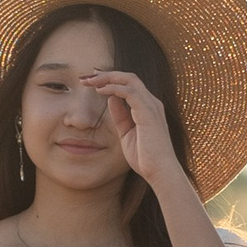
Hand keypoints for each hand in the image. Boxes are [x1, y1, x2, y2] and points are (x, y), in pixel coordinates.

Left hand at [81, 69, 188, 189]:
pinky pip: (130, 92)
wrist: (160, 172)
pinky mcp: (148, 112)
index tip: (92, 80)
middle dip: (106, 74)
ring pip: (129, 80)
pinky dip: (114, 88)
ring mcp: (151, 106)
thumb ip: (120, 116)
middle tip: (86, 76)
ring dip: (107, 78)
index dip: (110, 79)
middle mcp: (151, 102)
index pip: (129, 84)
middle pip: (128, 78)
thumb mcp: (126, 133)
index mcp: (147, 107)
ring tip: (90, 81)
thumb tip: (111, 99)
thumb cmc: (146, 158)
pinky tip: (100, 90)